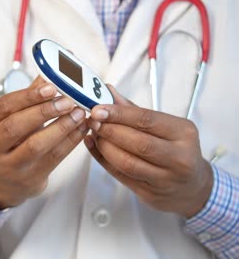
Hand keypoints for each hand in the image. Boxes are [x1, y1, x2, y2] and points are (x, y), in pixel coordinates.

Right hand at [0, 77, 87, 208]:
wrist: (5, 181)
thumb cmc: (9, 140)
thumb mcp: (10, 117)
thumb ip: (30, 94)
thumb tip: (54, 68)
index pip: (3, 106)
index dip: (28, 96)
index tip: (51, 87)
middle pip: (15, 126)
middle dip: (44, 111)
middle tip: (67, 100)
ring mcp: (7, 166)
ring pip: (35, 145)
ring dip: (61, 127)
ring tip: (79, 113)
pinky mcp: (28, 178)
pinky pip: (53, 157)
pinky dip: (70, 141)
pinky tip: (81, 128)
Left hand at [85, 85, 212, 217]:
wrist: (192, 187)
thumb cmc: (176, 150)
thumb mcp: (165, 126)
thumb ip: (135, 111)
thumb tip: (108, 91)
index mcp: (184, 133)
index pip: (147, 120)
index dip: (119, 114)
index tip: (98, 109)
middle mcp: (179, 157)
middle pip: (137, 143)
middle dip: (109, 130)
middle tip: (92, 121)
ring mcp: (165, 179)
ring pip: (127, 163)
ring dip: (104, 147)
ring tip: (93, 134)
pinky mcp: (150, 194)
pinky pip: (120, 175)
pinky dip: (102, 160)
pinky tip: (94, 147)